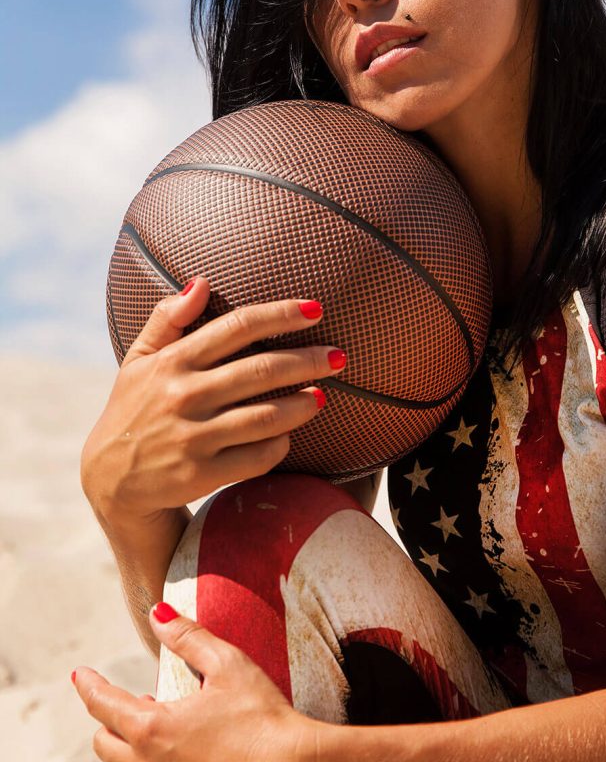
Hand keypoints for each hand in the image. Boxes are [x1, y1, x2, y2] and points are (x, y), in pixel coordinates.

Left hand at [72, 602, 321, 761]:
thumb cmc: (261, 717)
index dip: (90, 685)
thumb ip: (188, 637)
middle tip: (124, 697)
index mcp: (152, 728)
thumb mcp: (226, 665)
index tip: (81, 675)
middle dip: (108, 716)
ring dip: (127, 743)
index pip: (104, 703)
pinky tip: (172, 750)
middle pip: (105, 742)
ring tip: (150, 723)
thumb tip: (158, 613)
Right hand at [80, 277, 346, 520]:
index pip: (237, 327)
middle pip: (261, 370)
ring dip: (302, 405)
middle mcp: (183, 395)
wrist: (110, 479)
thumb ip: (167, 318)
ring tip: (323, 396)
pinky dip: (279, 444)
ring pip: (265, 416)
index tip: (316, 309)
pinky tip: (289, 435)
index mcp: (172, 361)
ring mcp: (193, 437)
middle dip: (308, 360)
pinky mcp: (201, 474)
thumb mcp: (138, 359)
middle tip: (339, 356)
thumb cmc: (134, 409)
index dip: (280, 315)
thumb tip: (201, 281)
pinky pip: (256, 457)